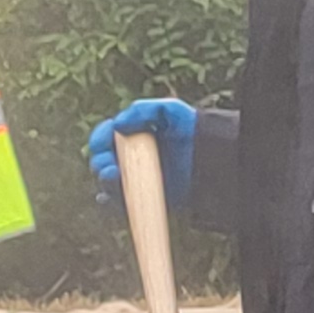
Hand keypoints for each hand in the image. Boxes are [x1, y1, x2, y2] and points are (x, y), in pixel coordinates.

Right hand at [85, 98, 199, 206]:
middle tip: (110, 166)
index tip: (101, 143)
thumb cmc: (193, 130)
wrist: (213, 158)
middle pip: (102, 160)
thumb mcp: (171, 110)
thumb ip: (144, 109)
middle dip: (100, 162)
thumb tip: (117, 124)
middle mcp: (130, 157)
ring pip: (108, 182)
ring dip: (104, 181)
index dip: (99, 139)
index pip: (105, 136)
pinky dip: (110, 202)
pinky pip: (119, 203)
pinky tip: (108, 197)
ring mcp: (136, 178)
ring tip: (113, 176)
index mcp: (133, 135)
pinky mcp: (143, 197)